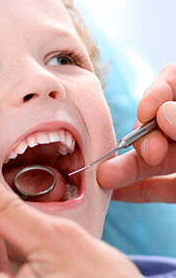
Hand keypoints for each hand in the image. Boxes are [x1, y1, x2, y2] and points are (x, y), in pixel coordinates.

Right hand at [98, 64, 175, 201]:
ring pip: (155, 159)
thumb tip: (164, 114)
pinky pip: (160, 187)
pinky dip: (139, 190)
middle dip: (143, 136)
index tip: (146, 109)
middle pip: (158, 124)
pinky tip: (116, 194)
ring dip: (129, 168)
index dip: (159, 91)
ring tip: (107, 177)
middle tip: (149, 151)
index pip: (175, 83)